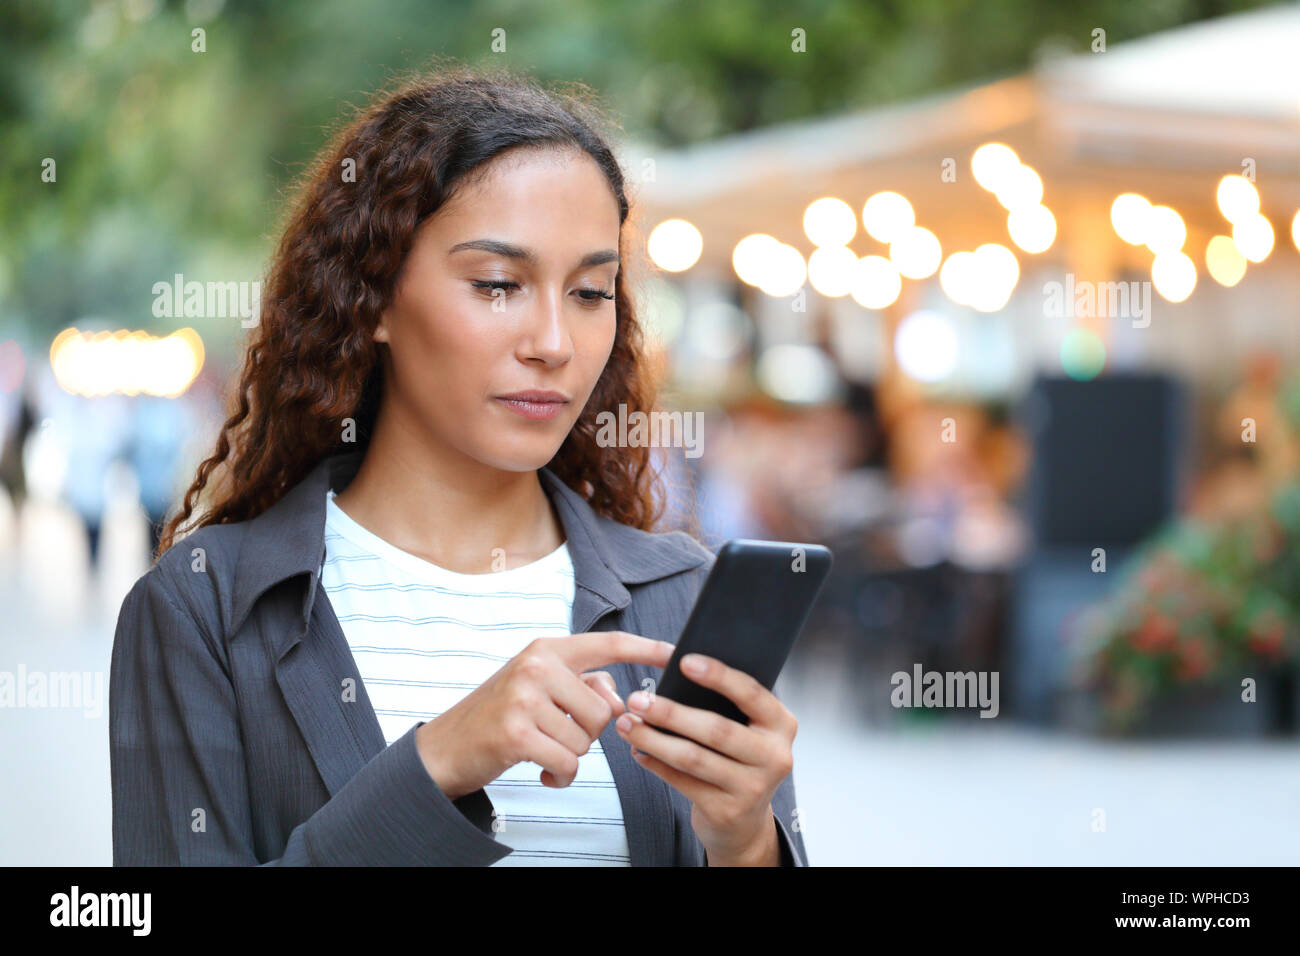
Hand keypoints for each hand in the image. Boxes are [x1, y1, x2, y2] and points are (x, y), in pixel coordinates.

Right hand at [416, 631, 674, 799]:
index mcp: (546, 649)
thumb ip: (581, 685)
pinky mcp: (517, 732)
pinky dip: (562, 776)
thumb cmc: (499, 716)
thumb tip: (618, 698)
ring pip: (587, 739)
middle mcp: (536, 665)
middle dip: (588, 734)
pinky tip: (543, 772)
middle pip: (603, 709)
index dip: (645, 649)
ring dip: (571, 757)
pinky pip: (569, 763)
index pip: (607, 644)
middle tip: (557, 735)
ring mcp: (524, 697)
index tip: (675, 654)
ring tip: (544, 752)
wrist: (446, 748)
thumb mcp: (539, 688)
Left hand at [615, 652, 796, 865]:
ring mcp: (753, 787)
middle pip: (716, 729)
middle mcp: (774, 756)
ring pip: (694, 758)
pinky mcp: (727, 811)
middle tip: (637, 700)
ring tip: (628, 725)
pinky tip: (638, 751)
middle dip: (671, 713)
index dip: (718, 676)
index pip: (750, 693)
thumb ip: (724, 704)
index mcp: (780, 724)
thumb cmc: (739, 760)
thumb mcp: (746, 730)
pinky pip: (683, 782)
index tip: (684, 661)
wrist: (745, 822)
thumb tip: (673, 671)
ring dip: (654, 739)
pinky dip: (656, 764)